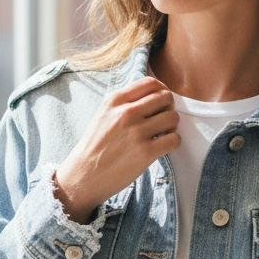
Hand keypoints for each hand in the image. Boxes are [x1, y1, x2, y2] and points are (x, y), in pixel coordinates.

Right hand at [53, 76, 180, 222]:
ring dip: (171, 127)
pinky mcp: (145, 152)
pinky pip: (175, 139)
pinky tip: (161, 147)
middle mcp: (126, 112)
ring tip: (160, 135)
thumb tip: (152, 96)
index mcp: (116, 100)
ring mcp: (137, 132)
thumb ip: (125, 102)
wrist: (84, 175)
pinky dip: (172, 143)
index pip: (151, 83)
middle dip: (168, 108)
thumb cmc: (95, 147)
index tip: (159, 103)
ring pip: (173, 117)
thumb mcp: (103, 114)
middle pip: (166, 97)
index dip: (161, 91)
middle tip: (161, 121)